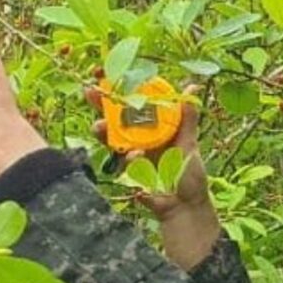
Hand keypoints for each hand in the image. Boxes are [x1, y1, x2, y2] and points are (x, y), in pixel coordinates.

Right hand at [86, 85, 220, 270]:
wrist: (185, 207)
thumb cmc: (190, 174)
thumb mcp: (189, 143)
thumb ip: (187, 117)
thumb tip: (192, 88)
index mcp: (154, 125)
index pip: (133, 102)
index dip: (120, 89)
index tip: (105, 75)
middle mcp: (140, 136)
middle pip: (116, 116)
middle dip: (101, 105)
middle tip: (90, 93)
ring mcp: (132, 153)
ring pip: (111, 137)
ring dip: (104, 131)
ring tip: (99, 127)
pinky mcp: (129, 172)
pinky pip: (125, 160)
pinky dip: (130, 157)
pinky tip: (136, 156)